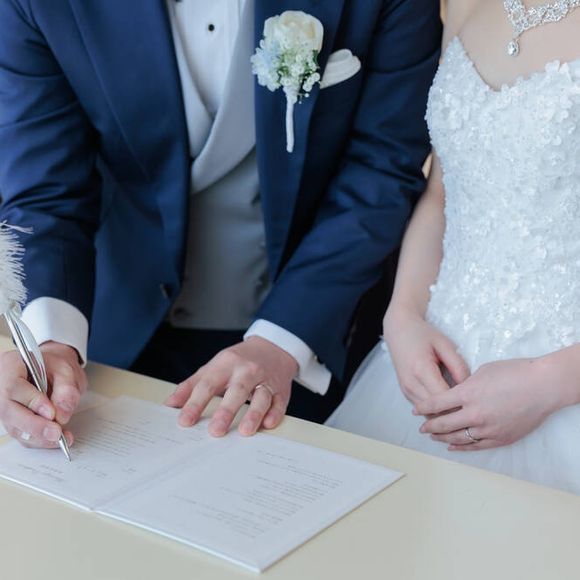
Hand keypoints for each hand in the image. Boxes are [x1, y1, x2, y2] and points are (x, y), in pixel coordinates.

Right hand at [0, 341, 86, 447]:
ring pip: (14, 426)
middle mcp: (1, 387)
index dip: (32, 402)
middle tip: (57, 433)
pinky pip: (21, 433)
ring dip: (38, 436)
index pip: (13, 387)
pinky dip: (38, 439)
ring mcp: (3, 405)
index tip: (52, 413)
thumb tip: (62, 414)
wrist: (52, 369)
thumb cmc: (55, 366)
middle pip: (9, 411)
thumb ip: (66, 389)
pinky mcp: (12, 420)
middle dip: (35, 425)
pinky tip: (55, 439)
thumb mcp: (66, 370)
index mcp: (10, 365)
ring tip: (61, 438)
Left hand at [165, 336, 298, 436]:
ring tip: (244, 431)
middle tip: (215, 431)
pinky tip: (268, 424)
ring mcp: (266, 380)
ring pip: (262, 397)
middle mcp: (247, 371)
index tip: (185, 421)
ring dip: (254, 414)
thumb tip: (170, 404)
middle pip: (237, 390)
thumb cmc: (239, 361)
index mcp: (226, 364)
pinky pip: (280, 402)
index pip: (208, 384)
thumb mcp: (213, 367)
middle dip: (226, 410)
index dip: (195, 403)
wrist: (273, 347)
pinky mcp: (281, 390)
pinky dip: (275, 413)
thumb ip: (191, 385)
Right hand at [383, 308, 469, 407]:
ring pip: (429, 414)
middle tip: (473, 410)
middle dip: (454, 412)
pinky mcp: (406, 392)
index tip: (476, 403)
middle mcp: (411, 384)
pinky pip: (423, 409)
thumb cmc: (422, 334)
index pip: (444, 397)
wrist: (399, 331)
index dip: (461, 403)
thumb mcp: (445, 345)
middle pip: (436, 410)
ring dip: (444, 414)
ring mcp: (406, 390)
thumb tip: (470, 387)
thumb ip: (458, 366)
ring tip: (462, 411)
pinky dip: (436, 411)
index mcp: (422, 370)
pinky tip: (448, 406)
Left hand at [415, 357, 560, 450]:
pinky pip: (475, 446)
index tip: (415, 410)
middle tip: (421, 426)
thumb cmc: (514, 373)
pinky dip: (461, 447)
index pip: (436, 404)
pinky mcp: (500, 438)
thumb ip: (466, 385)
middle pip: (443, 423)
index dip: (423, 408)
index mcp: (467, 394)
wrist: (542, 387)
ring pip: (457, 438)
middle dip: (429, 425)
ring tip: (433, 436)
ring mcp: (488, 429)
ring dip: (442, 438)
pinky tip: (452, 446)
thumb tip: (457, 394)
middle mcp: (474, 413)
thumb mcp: (482, 372)